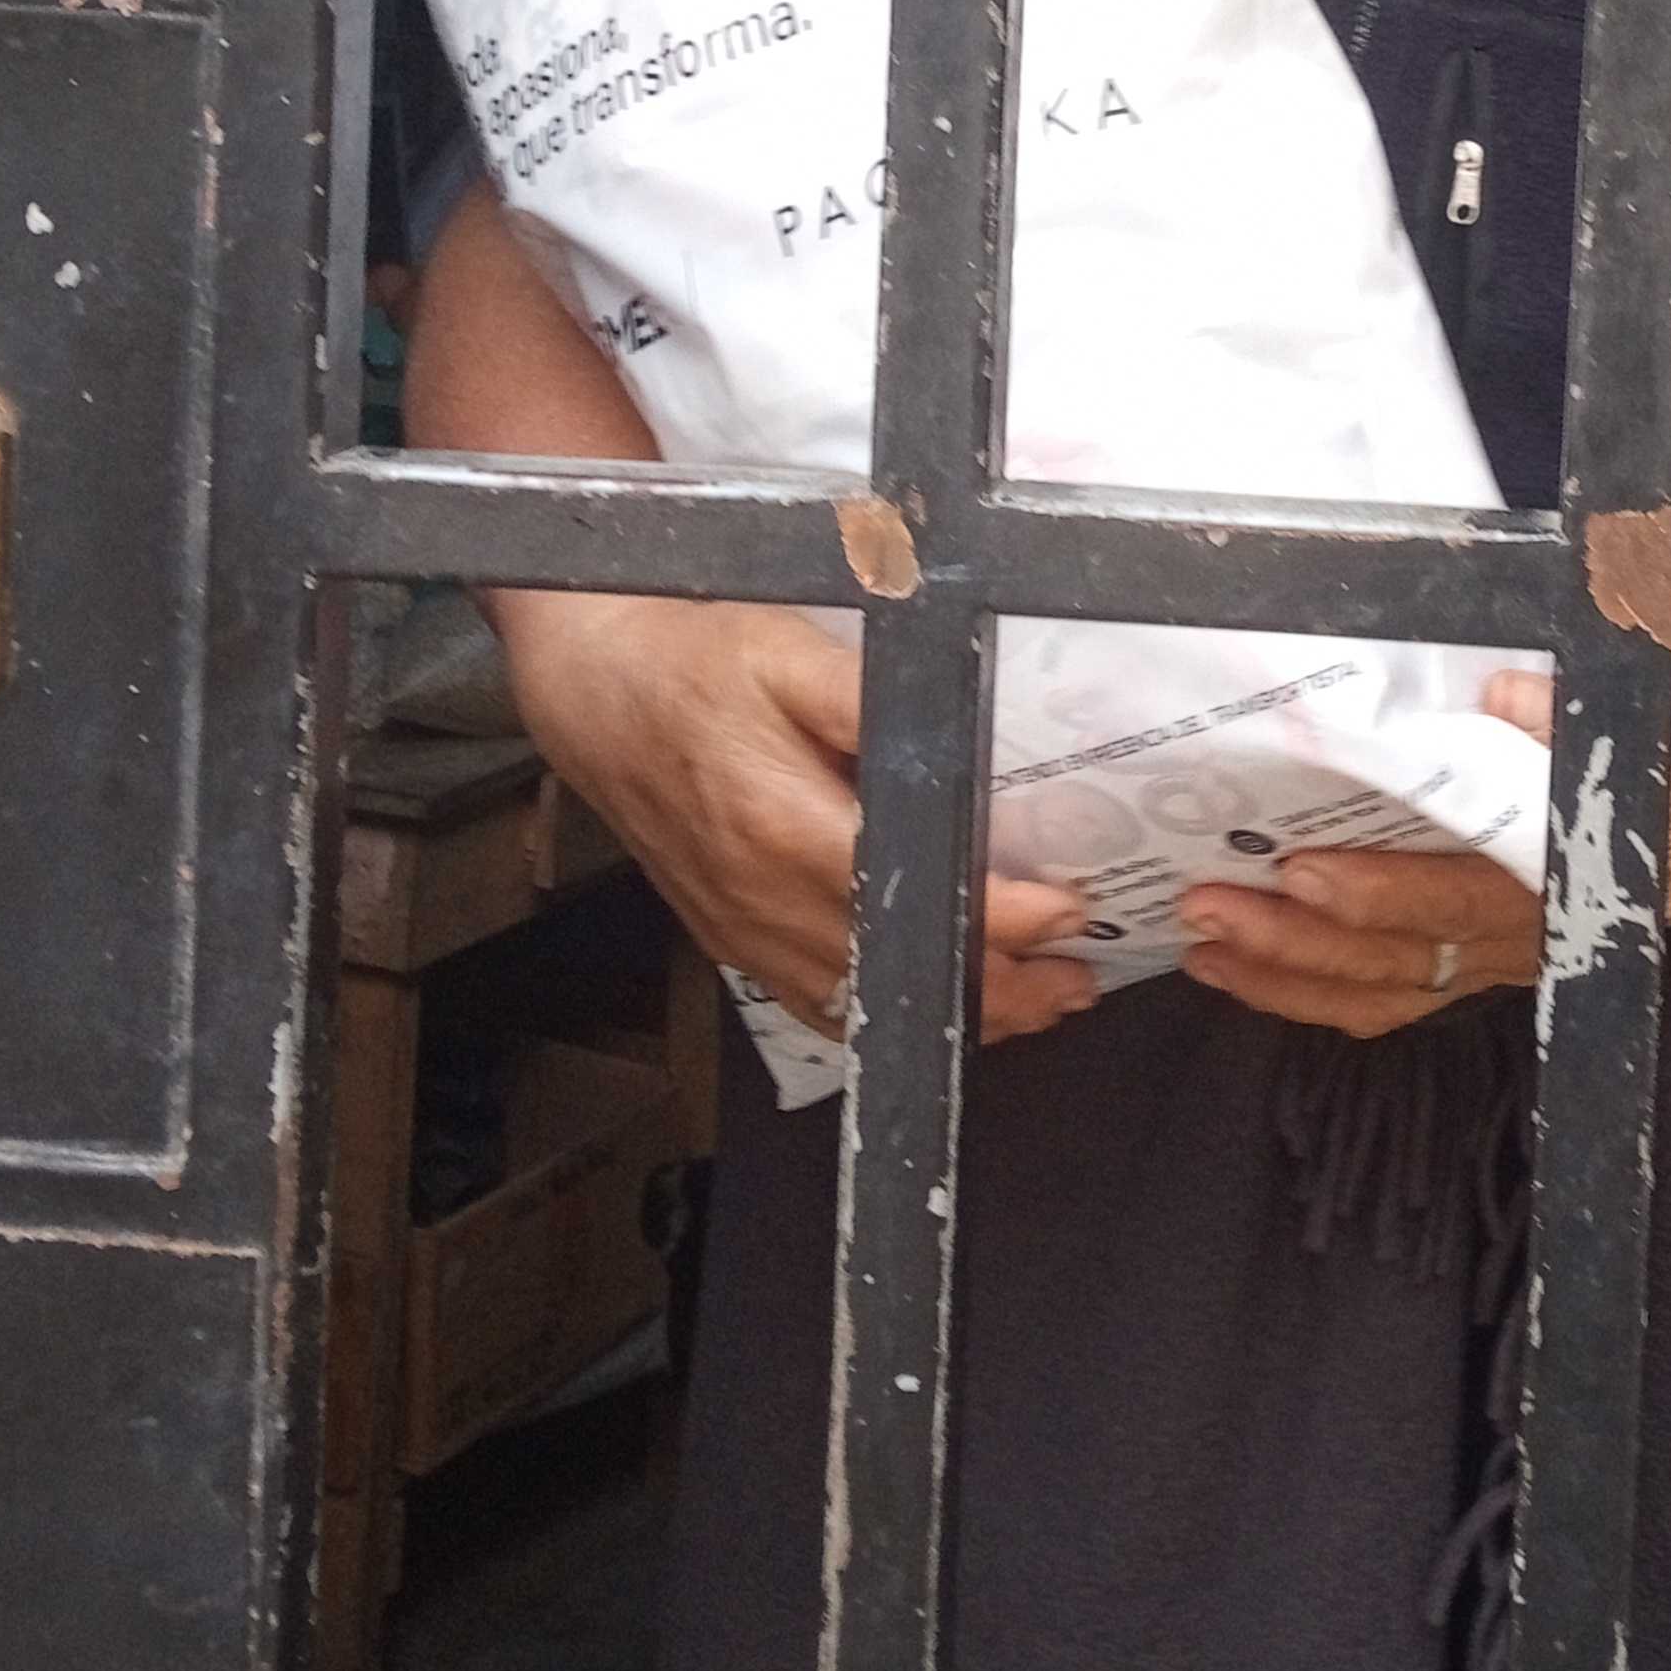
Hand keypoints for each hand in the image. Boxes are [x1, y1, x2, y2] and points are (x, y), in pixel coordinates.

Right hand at [483, 589, 1097, 1049]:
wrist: (590, 680)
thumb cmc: (695, 653)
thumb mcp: (793, 653)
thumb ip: (880, 704)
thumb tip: (962, 750)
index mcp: (779, 823)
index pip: (910, 896)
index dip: (997, 917)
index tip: (1068, 912)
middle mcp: (757, 895)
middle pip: (894, 972)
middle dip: (1000, 987)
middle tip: (1079, 977)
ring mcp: (738, 927)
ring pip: (858, 1003)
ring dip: (951, 1013)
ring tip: (1037, 1004)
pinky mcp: (725, 936)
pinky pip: (813, 1002)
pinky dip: (883, 1017)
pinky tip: (933, 1007)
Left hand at [1174, 675, 1670, 1036]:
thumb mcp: (1654, 732)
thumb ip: (1578, 715)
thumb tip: (1500, 693)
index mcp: (1557, 879)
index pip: (1453, 898)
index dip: (1375, 893)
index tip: (1301, 870)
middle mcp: (1516, 937)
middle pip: (1394, 957)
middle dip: (1294, 940)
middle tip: (1208, 905)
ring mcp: (1491, 959)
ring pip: (1377, 989)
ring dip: (1284, 974)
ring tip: (1202, 942)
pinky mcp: (1472, 960)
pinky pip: (1385, 995)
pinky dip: (1311, 991)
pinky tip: (1244, 967)